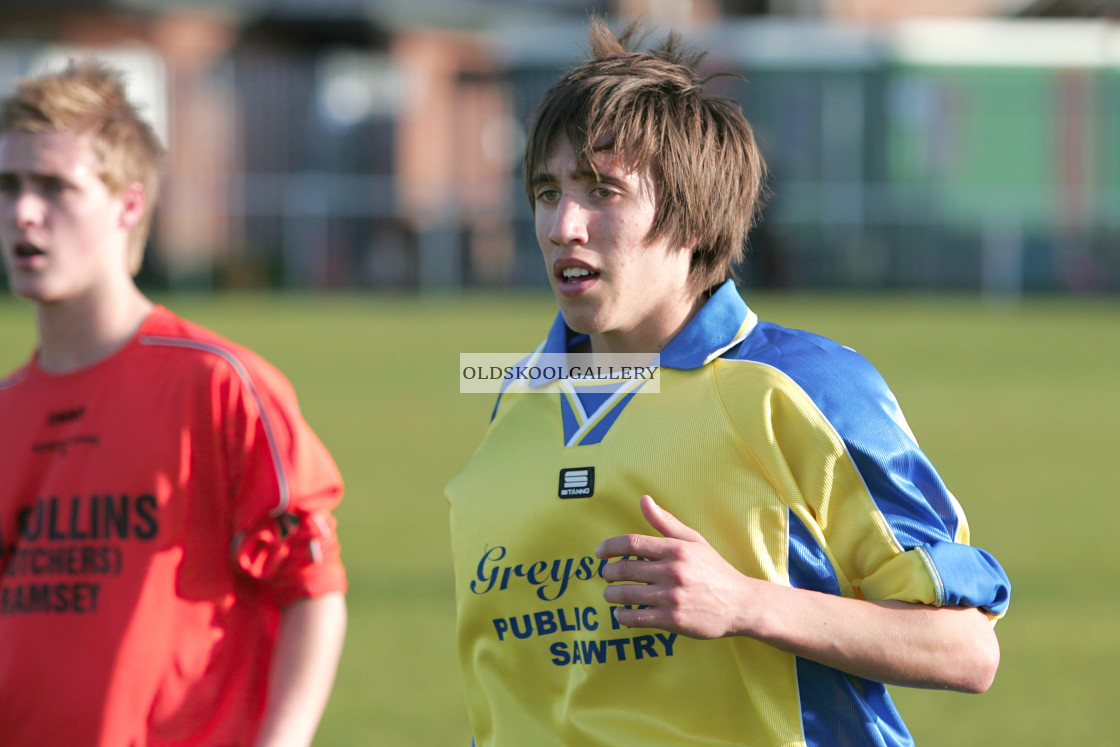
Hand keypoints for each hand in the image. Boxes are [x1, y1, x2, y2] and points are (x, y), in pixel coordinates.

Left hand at [594, 495, 756, 638]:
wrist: (741, 605)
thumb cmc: (714, 570)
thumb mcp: (694, 541)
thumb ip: (666, 522)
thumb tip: (644, 500)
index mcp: (676, 549)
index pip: (631, 543)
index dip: (609, 547)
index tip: (599, 553)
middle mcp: (673, 571)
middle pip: (624, 568)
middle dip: (608, 572)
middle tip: (605, 575)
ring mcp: (672, 597)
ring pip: (626, 594)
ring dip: (611, 594)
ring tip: (610, 594)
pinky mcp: (673, 620)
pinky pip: (636, 618)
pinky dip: (622, 616)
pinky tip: (620, 613)